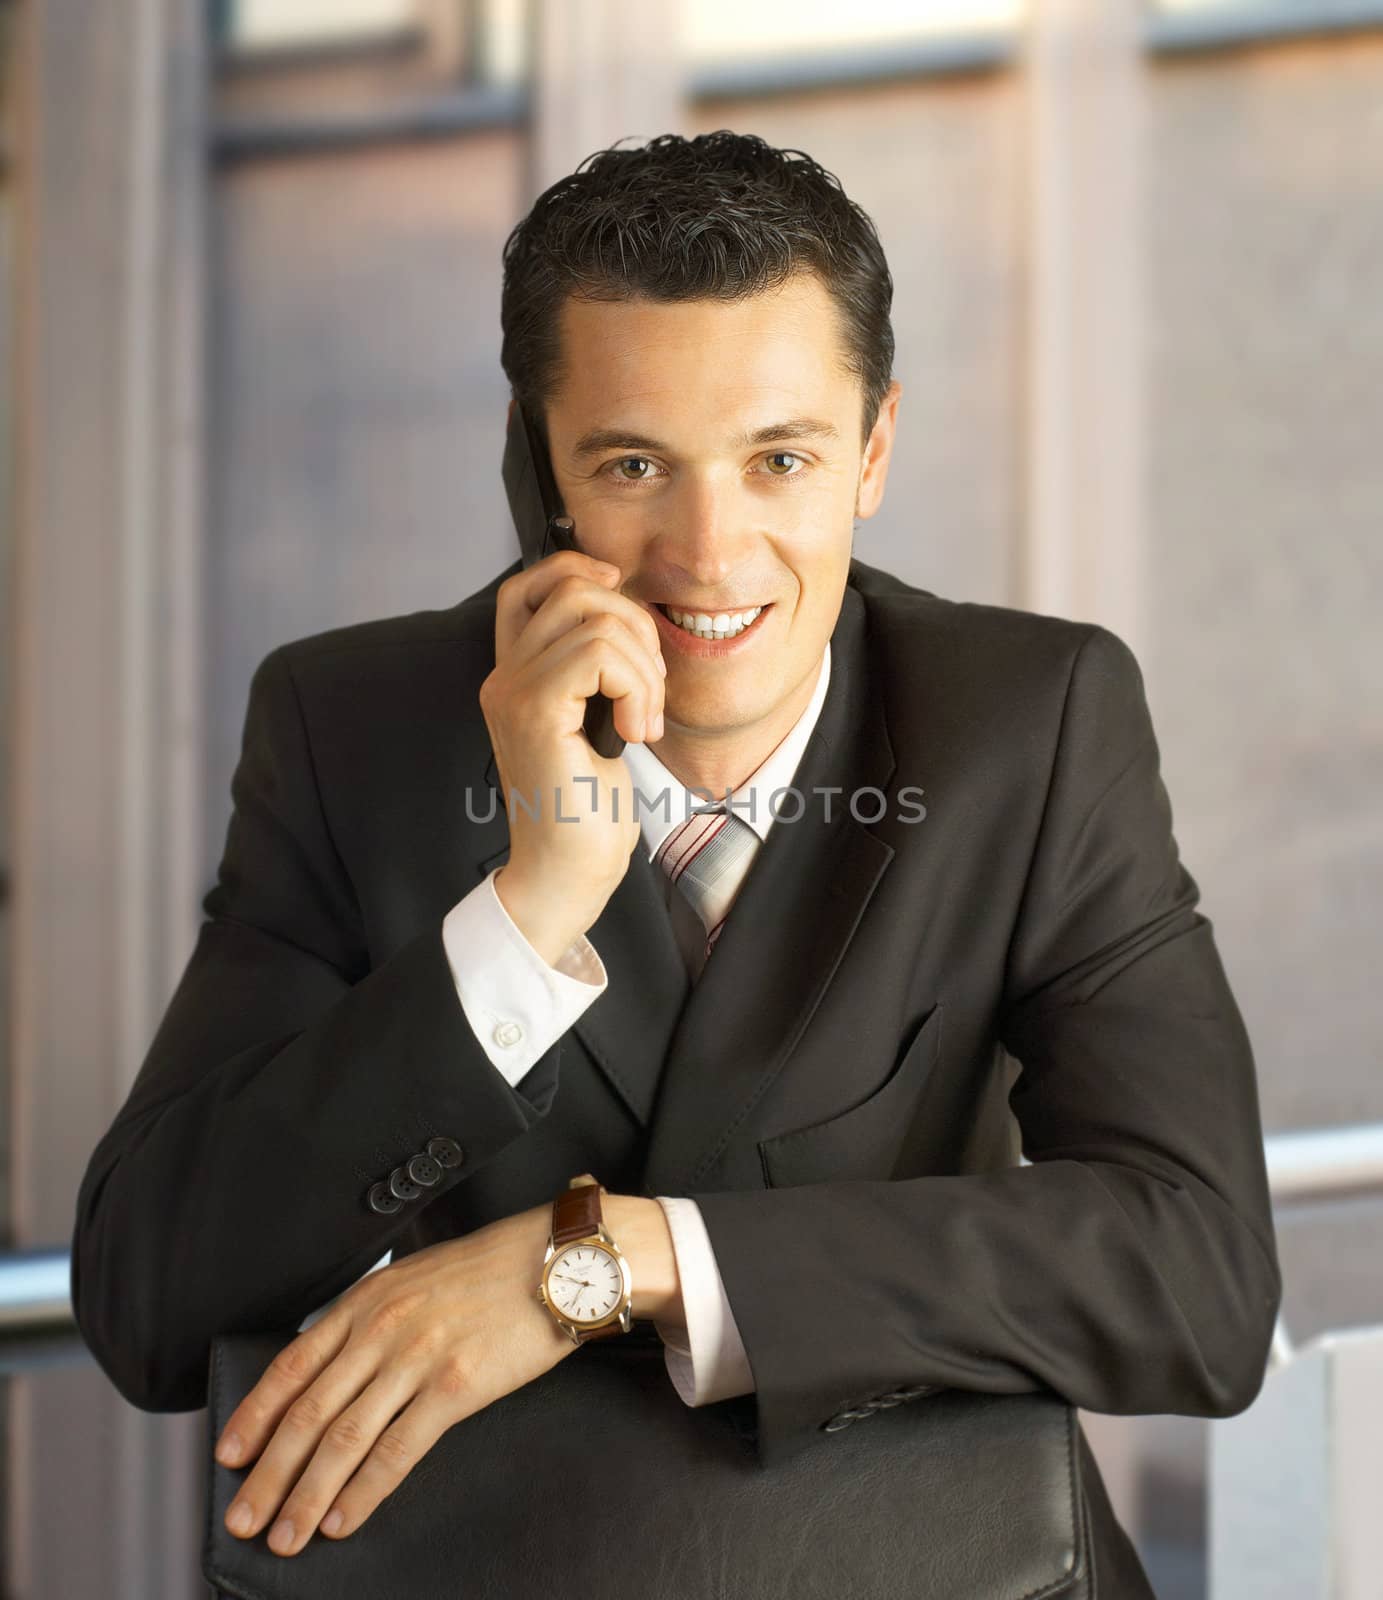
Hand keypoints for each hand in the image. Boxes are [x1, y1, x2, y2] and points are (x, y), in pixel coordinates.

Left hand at [214, 1200, 571, 1557]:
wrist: (552, 1261)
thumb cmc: (487, 1269)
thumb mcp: (413, 1279)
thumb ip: (371, 1319)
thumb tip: (335, 1370)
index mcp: (365, 1301)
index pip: (291, 1367)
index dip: (254, 1417)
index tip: (230, 1455)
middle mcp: (380, 1329)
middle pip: (307, 1414)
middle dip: (268, 1474)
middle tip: (243, 1518)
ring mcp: (416, 1358)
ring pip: (342, 1439)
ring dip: (306, 1496)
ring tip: (285, 1535)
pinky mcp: (455, 1386)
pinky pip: (396, 1450)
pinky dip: (363, 1492)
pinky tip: (343, 1519)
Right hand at [481, 548, 666, 963]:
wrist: (568, 874)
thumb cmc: (587, 813)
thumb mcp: (598, 722)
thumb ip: (597, 671)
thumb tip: (629, 616)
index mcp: (516, 676)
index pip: (531, 585)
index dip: (578, 571)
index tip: (623, 602)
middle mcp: (504, 676)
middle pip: (573, 589)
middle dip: (635, 628)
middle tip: (647, 693)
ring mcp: (513, 691)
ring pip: (596, 619)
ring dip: (644, 667)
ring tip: (642, 721)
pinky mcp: (535, 711)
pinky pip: (601, 654)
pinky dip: (636, 685)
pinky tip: (634, 731)